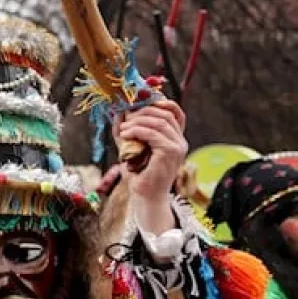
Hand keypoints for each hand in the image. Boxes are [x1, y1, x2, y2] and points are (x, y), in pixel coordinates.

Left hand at [115, 101, 186, 235]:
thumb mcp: (130, 145)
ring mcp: (178, 146)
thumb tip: (118, 110)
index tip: (138, 102)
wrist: (145, 196)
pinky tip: (125, 134)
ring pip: (159, 122)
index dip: (158, 102)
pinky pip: (154, 134)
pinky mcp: (171, 152)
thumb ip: (126, 129)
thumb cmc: (138, 173)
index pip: (174, 112)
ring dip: (137, 121)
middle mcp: (180, 140)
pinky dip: (137, 130)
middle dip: (142, 111)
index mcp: (174, 137)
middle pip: (164, 113)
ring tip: (123, 128)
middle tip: (125, 116)